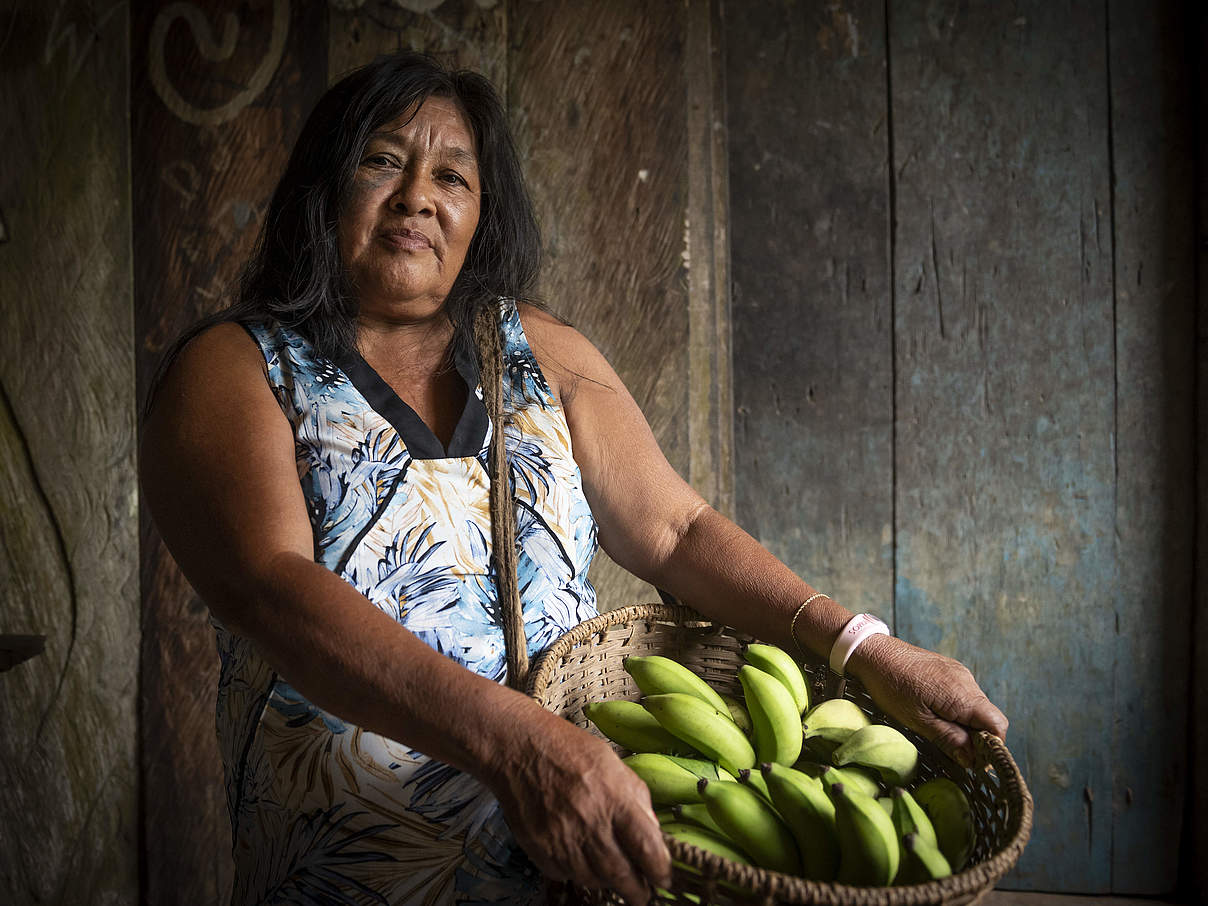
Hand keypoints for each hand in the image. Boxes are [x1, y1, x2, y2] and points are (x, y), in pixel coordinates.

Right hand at [484, 703, 672, 903]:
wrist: (520, 749)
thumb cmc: (571, 751)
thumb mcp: (615, 765)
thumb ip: (638, 800)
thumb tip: (653, 833)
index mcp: (615, 799)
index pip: (648, 849)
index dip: (660, 871)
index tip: (664, 878)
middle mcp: (590, 823)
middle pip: (621, 875)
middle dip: (636, 891)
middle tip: (642, 894)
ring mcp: (562, 839)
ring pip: (593, 880)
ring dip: (606, 881)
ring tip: (610, 871)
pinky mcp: (540, 849)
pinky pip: (565, 874)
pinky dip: (575, 871)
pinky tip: (579, 855)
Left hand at [846, 634, 1007, 768]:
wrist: (873, 651)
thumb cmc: (891, 686)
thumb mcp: (917, 720)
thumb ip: (948, 739)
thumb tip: (972, 760)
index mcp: (963, 695)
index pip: (998, 725)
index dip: (991, 747)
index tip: (973, 760)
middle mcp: (967, 681)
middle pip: (989, 717)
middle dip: (977, 737)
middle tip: (952, 748)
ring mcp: (960, 673)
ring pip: (977, 706)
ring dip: (965, 723)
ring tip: (938, 728)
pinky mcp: (950, 669)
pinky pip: (965, 694)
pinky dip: (957, 709)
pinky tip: (935, 712)